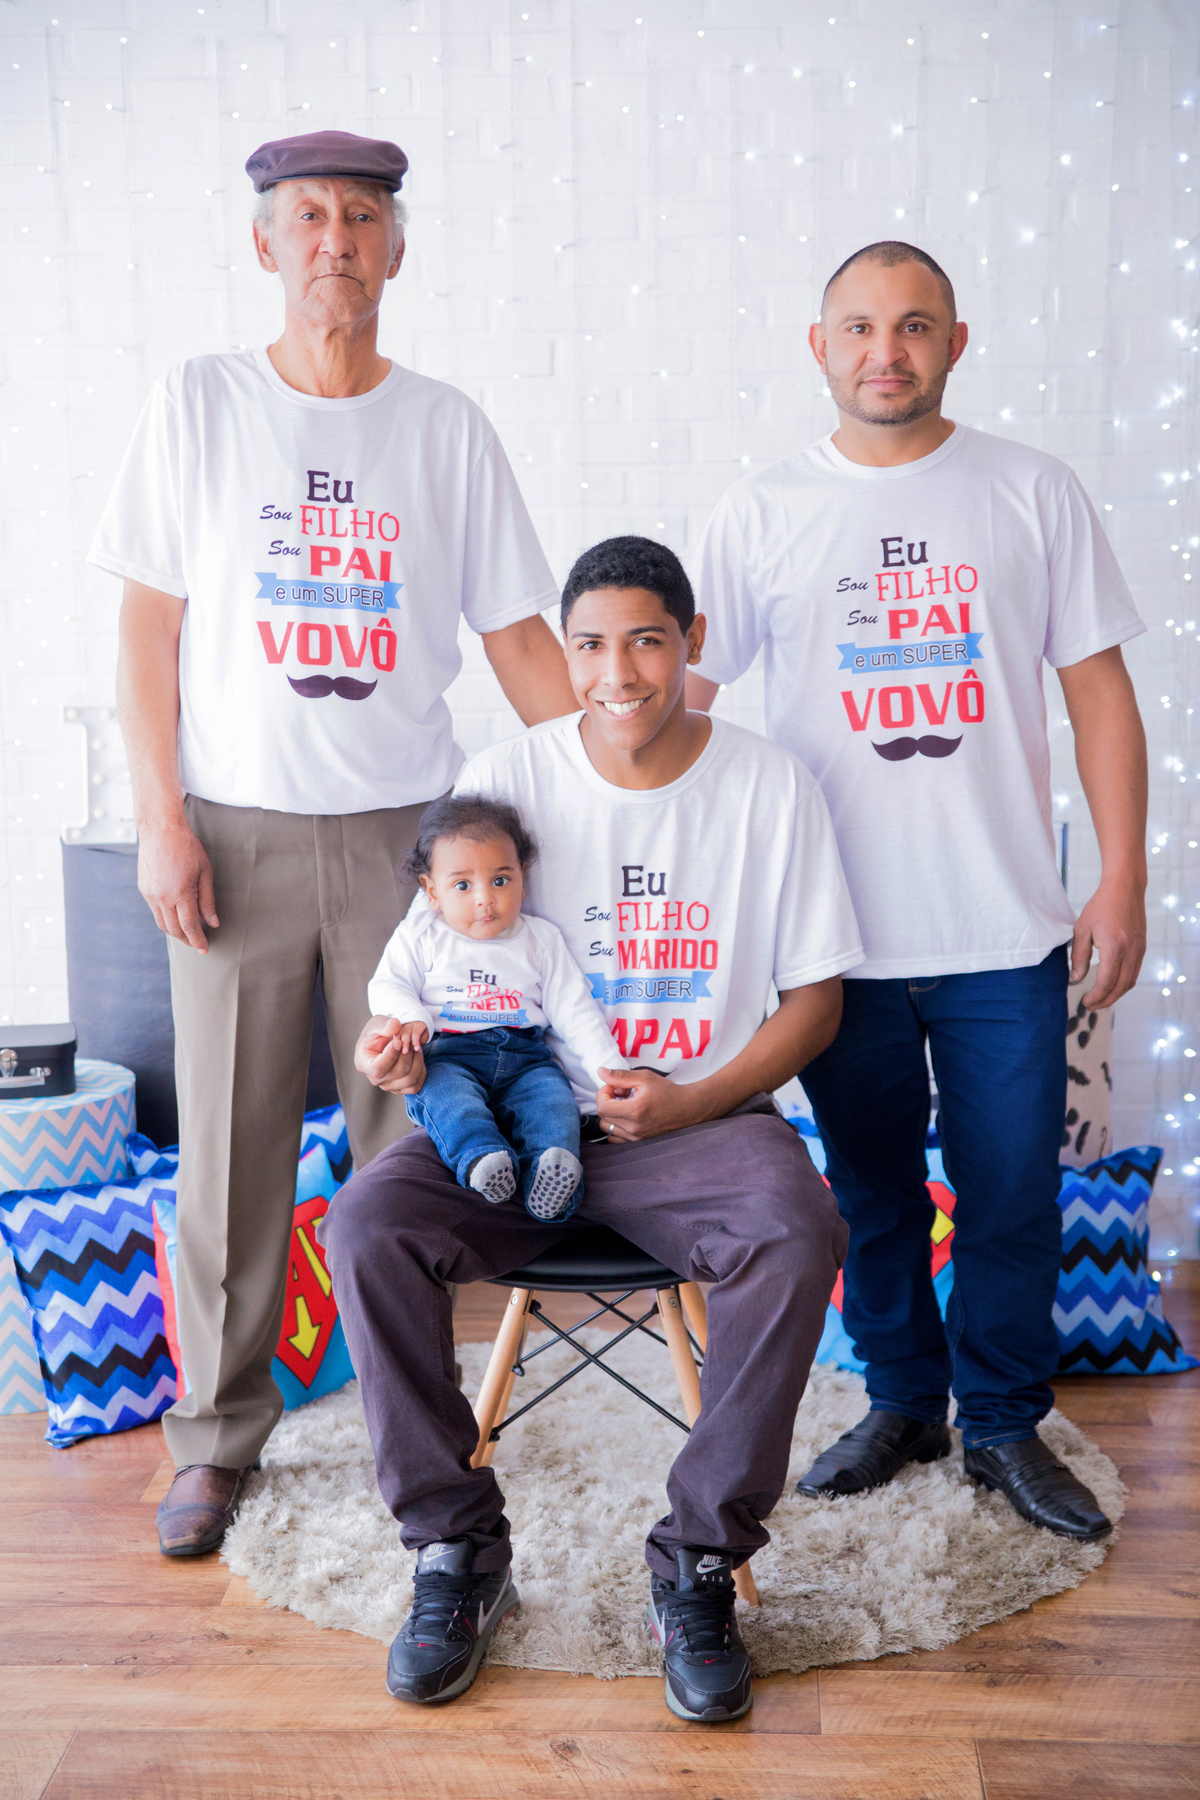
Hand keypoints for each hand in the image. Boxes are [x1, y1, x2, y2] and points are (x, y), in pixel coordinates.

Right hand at [137, 818, 217, 951]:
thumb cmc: (187, 847)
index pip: (190, 926)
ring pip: (162, 923)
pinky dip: (166, 918)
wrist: (160, 829)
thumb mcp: (205, 872)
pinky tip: (175, 917)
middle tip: (197, 944)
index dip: (197, 940)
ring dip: (175, 932)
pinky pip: (155, 911)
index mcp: (181, 893)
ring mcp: (150, 894)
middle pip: (174, 929)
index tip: (204, 949)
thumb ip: (208, 900)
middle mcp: (163, 897)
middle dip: (186, 940)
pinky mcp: (144, 889)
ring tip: (187, 934)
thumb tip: (212, 922)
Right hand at [355, 1017, 428, 1094]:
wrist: (383, 1042)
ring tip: (415, 1048)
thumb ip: (384, 1024)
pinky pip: (416, 1086)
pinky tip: (417, 1059)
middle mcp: (375, 1079)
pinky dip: (421, 1072)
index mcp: (364, 1064)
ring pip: (410, 1080)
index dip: (392, 1054)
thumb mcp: (376, 1023)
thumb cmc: (377, 1033)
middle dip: (409, 1053)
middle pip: (399, 1072)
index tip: (398, 1040)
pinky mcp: (400, 1088)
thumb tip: (395, 1026)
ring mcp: (388, 1086)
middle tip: (410, 1040)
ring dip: (418, 1061)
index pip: (379, 1068)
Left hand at [595, 1067, 706, 1141]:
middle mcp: (633, 1128)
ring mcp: (635, 1137)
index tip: (614, 1086)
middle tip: (621, 1092)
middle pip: (603, 1117)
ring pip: (607, 1128)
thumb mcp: (644, 1077)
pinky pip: (616, 1137)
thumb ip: (620, 1075)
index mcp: (634, 1111)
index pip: (602, 1107)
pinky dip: (616, 1125)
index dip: (603, 1093)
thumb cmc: (667, 1091)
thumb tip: (600, 1072)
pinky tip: (626, 1115)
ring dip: (611, 1114)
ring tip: (625, 1104)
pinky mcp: (638, 1141)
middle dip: (607, 1101)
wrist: (686, 1108)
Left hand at [1071, 879, 1145, 1007]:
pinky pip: (1134, 973)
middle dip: (1105, 1000)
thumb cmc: (1101, 906)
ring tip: (1100, 999)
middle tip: (1090, 1006)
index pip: (1106, 981)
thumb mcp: (1082, 930)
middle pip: (1121, 987)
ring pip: (1130, 982)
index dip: (1096, 996)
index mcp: (1114, 947)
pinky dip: (1123, 984)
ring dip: (1115, 994)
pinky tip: (1111, 985)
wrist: (1125, 889)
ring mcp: (1139, 951)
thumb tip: (1075, 979)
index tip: (1085, 1001)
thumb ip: (1078, 956)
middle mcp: (1131, 952)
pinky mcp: (1142, 948)